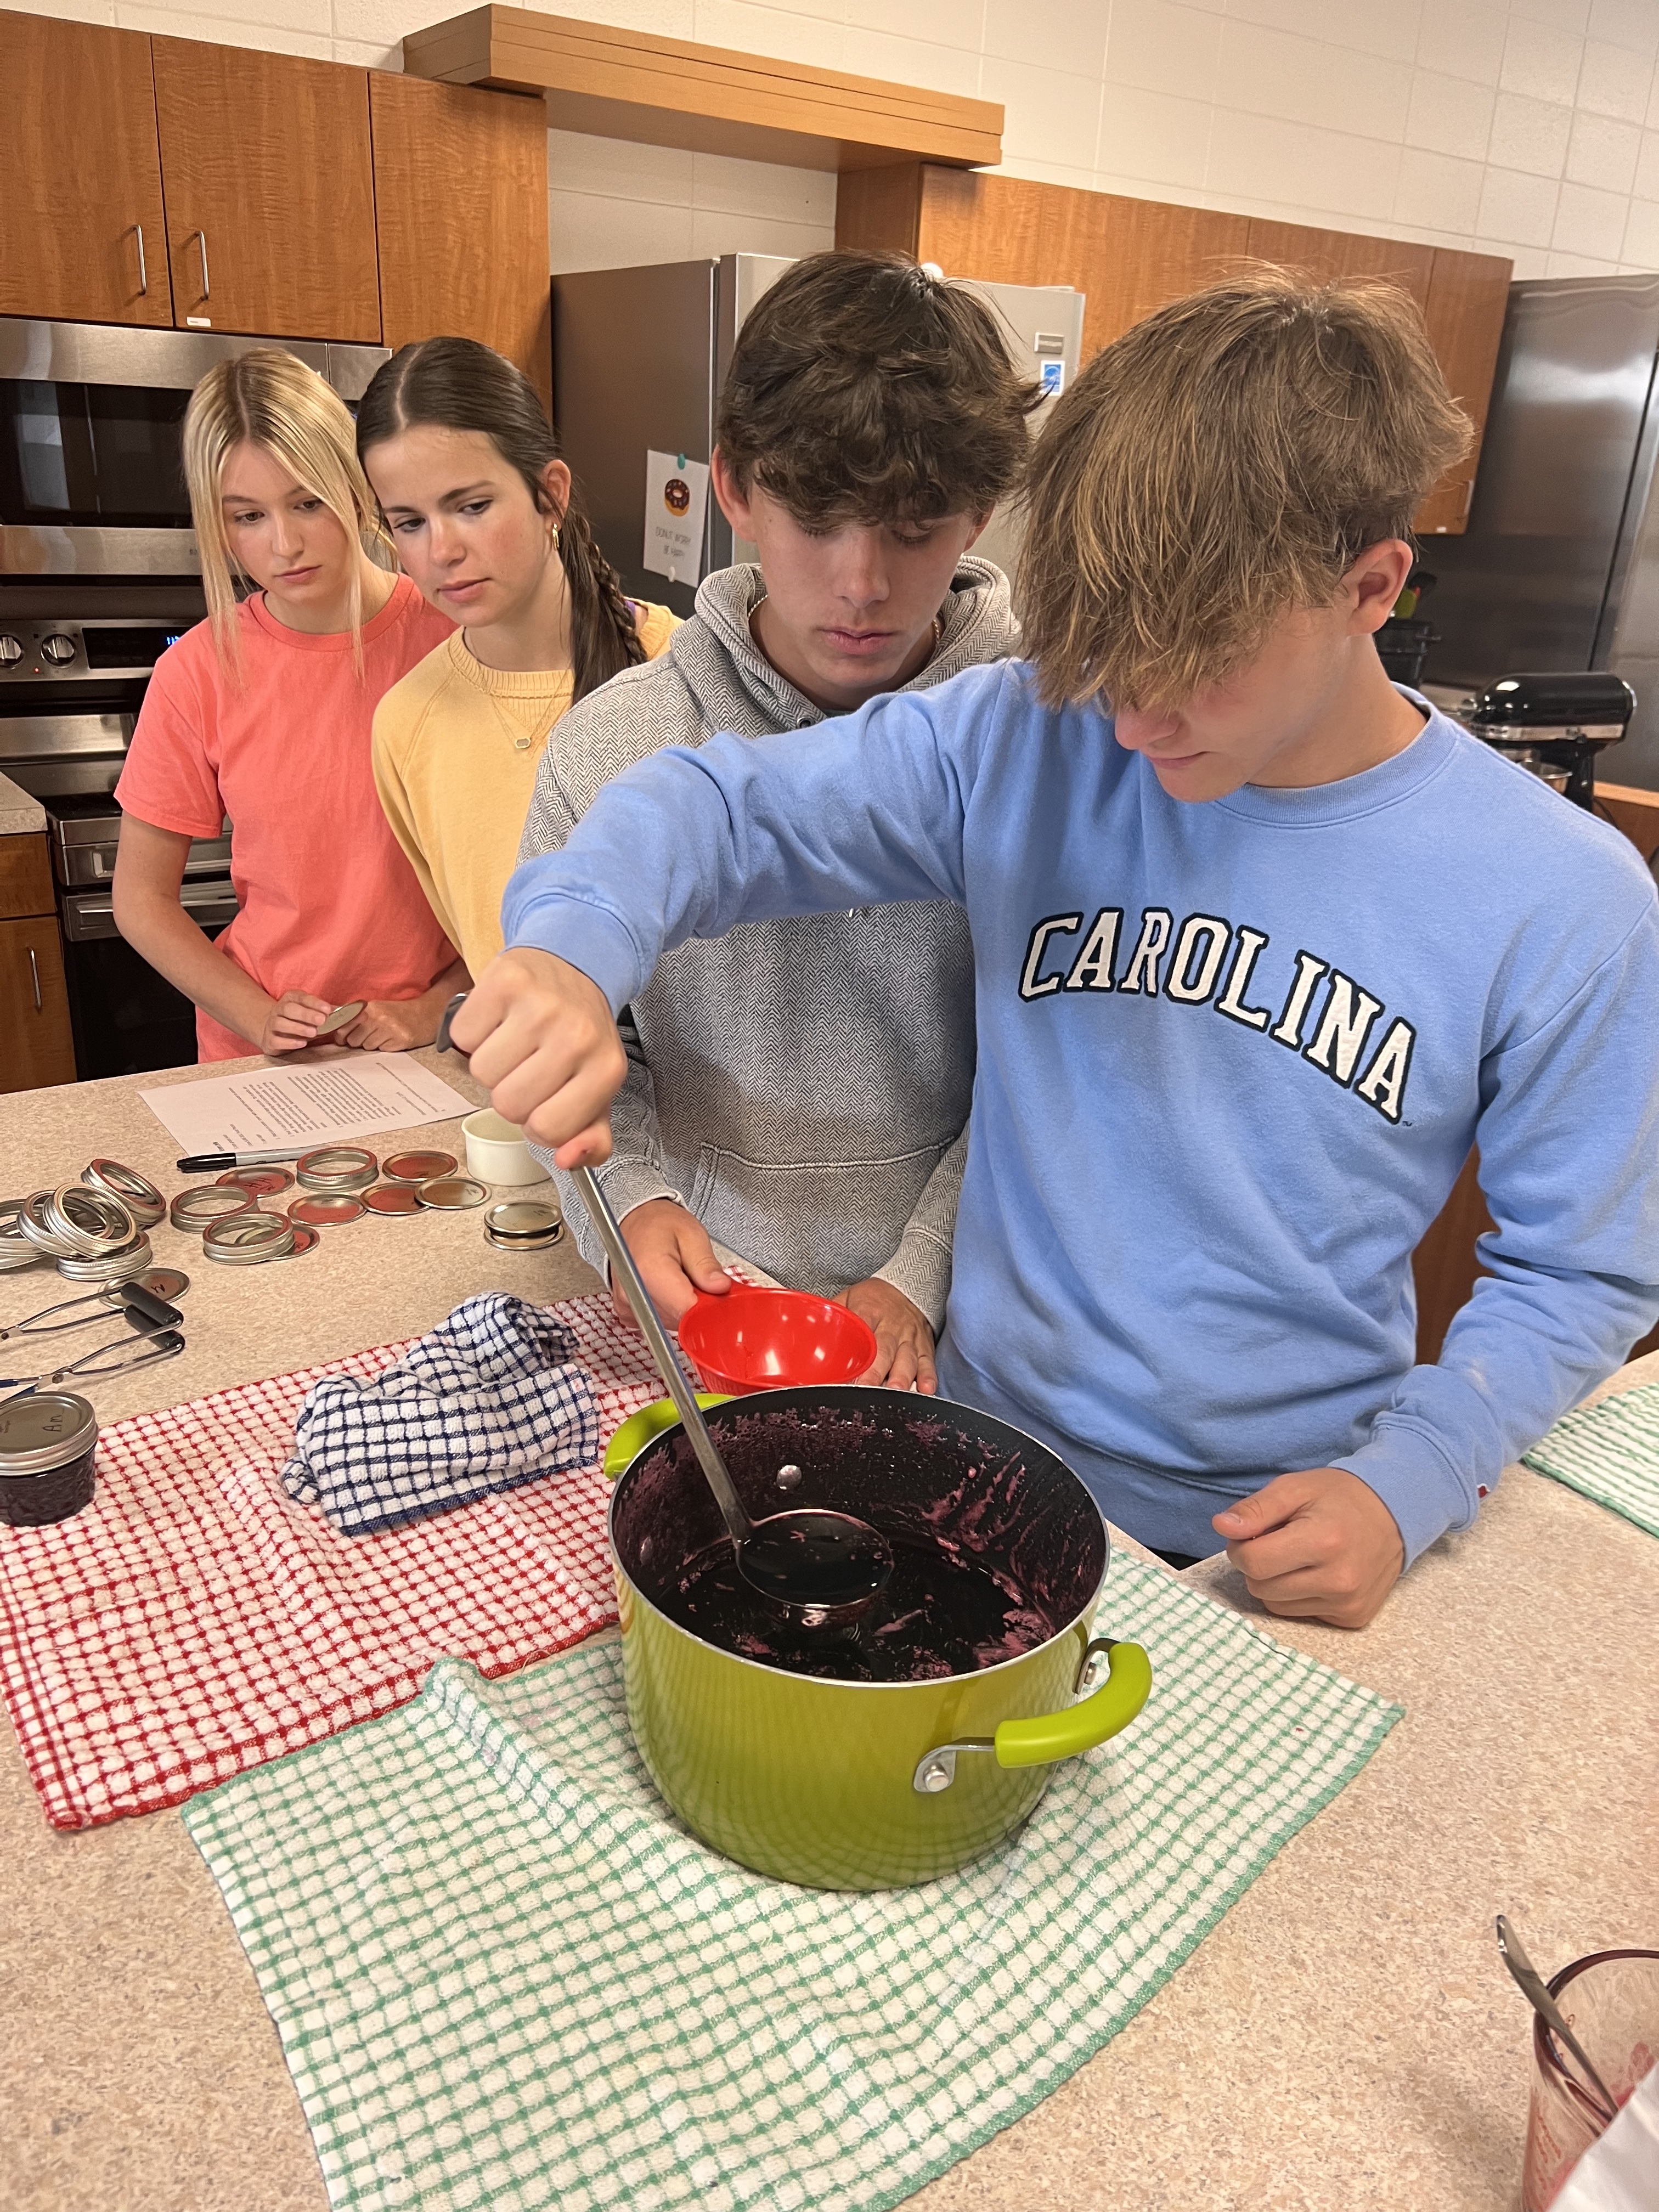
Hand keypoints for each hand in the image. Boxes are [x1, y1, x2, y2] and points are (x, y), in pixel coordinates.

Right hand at [260, 989, 330, 1054]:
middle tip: (322, 1020)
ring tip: (313, 1032)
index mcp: (291, 999)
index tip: (328, 1009)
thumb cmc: (297, 1021)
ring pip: (280, 1023)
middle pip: (289, 1009)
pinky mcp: (269, 1040)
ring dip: (298, 1028)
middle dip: (306, 1014)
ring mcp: (272, 1024)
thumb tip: (343, 1011)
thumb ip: (324, 1012)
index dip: (315, 1003)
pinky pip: (276, 1040)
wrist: (271, 1030)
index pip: (301, 998)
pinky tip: (301, 1043)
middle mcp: (279, 1010)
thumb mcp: (311, 1013)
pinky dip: (289, 1042)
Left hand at [342, 990, 445, 1051]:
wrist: (428, 1014)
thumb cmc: (400, 1013)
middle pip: (353, 1040)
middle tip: (370, 1036)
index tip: (343, 1038)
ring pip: (366, 1047)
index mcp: (369, 1007)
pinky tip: (393, 1040)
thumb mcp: (377, 1008)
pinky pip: (381, 1050)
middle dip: (358, 1041)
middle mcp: (377, 1017)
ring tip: (384, 1037)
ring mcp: (388, 1029)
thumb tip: (332, 1020)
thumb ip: (356, 1015)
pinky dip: (385, 1048)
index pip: (343, 1026)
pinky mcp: (399, 1040)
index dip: (341, 1035)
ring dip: (373, 1045)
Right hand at [454, 947, 626, 1165]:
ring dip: (492, 1065)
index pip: (548, 1130)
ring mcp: (540, 1006)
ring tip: (515, 1042)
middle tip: (528, 1065)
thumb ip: (591, 1138)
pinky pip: (463, 1036)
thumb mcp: (597, 1090)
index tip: (545, 1099)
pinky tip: (500, 1020)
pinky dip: (474, 1034)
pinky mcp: (506, 980)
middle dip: (511, 1093)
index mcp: (606, 1070)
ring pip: (482, 1073)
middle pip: (508, 1105)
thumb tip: (569, 1160)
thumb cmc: (580, 1034)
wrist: (573, 964)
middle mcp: (576, 1036)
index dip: (536, 1122)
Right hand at [611, 1200, 732, 1330]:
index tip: (716, 1295)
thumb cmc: (661, 1224)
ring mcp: (626, 1304)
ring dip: (681, 1306)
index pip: (685, 1310)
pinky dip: (669, 1309)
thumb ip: (705, 1264)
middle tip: (698, 1280)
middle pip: (678, 1319)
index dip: (707, 1307)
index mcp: (649, 1270)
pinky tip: (668, 1289)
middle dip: (695, 1305)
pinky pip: (657, 1321)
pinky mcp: (626, 1311)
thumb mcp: (692, 1234)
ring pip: (669, 1323)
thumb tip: (720, 1287)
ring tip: (680, 1280)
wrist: (637, 1221)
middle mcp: (633, 1291)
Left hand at [842, 1278, 937, 1393]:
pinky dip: (928, 1376)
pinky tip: (926, 1389)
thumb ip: (832, 1316)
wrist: (907, 1287)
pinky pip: (927, 1362)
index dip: (855, 1351)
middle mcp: (892, 1325)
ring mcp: (910, 1337)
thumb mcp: (848, 1297)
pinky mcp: (924, 1346)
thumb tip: (808, 1337)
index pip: (862, 1331)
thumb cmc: (872, 1298)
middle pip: (884, 1350)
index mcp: (870, 1311)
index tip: (845, 1373)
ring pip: (907, 1358)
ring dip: (902, 1376)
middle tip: (867, 1389)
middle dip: (876, 1371)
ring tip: (896, 1390)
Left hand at [1211, 1468, 1405, 1628]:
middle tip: (1279, 1541)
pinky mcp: (1353, 1617)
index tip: (1253, 1534)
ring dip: (1276, 1582)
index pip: (1253, 1562)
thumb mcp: (1294, 1488)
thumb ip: (1255, 1509)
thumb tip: (1222, 1527)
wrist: (1394, 1514)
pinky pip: (1300, 1614)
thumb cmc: (1339, 1497)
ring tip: (1299, 1556)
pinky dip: (1298, 1595)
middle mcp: (1338, 1579)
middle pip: (1260, 1587)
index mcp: (1323, 1541)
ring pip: (1275, 1605)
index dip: (1241, 1547)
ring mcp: (1348, 1603)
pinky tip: (1316, 1572)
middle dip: (1258, 1564)